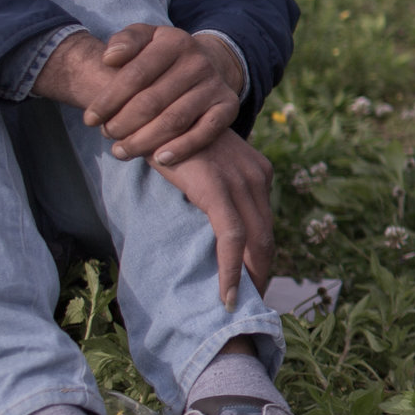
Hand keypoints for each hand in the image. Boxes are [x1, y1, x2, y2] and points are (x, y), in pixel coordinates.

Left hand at [38, 24, 243, 165]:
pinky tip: (159, 159)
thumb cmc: (162, 56)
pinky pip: (206, 132)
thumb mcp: (145, 37)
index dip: (108, 100)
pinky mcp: (228, 107)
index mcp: (175, 42)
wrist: (207, 63)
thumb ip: (125, 41)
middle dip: (123, 124)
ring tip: (122, 151)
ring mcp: (215, 85)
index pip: (135, 75)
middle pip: (152, 101)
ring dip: (144, 141)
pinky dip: (182, 148)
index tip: (90, 119)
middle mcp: (198, 62)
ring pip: (174, 121)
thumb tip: (109, 58)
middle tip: (107, 136)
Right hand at [151, 129, 273, 309]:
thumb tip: (205, 225)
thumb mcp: (200, 167)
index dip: (262, 257)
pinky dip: (231, 270)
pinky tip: (226, 295)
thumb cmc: (165, 139)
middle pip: (267, 236)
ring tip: (239, 307)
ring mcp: (240, 180)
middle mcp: (256, 175)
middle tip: (253, 304)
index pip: (265, 223)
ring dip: (249, 279)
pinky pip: (232, 238)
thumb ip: (212, 191)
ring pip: (255, 242)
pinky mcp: (218, 188)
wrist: (148, 107)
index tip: (255, 283)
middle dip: (262, 273)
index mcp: (257, 171)